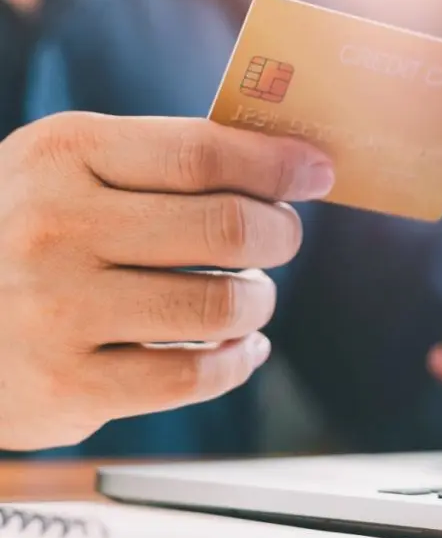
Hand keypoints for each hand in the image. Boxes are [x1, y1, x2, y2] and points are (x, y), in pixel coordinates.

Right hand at [0, 112, 333, 449]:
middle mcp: (55, 227)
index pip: (203, 153)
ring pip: (222, 307)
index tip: (316, 171)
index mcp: (63, 155)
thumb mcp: (68, 169)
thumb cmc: (25, 230)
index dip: (277, 165)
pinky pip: (196, 376)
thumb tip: (287, 163)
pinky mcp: (67, 384)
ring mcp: (56, 310)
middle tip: (280, 238)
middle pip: (227, 228)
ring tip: (252, 297)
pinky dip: (237, 361)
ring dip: (259, 302)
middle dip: (279, 234)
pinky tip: (240, 348)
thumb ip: (163, 160)